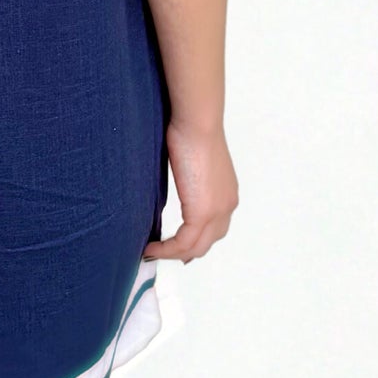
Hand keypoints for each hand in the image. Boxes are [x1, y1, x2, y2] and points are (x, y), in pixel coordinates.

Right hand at [142, 121, 238, 263]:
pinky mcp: (202, 213)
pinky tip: (150, 247)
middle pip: (207, 242)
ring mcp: (217, 211)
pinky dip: (166, 249)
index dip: (196, 241)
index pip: (215, 228)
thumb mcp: (191, 161)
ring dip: (172, 254)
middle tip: (162, 254)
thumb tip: (175, 184)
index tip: (176, 246)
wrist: (197, 123)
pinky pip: (183, 243)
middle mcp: (227, 205)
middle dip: (185, 252)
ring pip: (196, 247)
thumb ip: (189, 179)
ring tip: (151, 252)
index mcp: (226, 194)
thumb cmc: (190, 130)